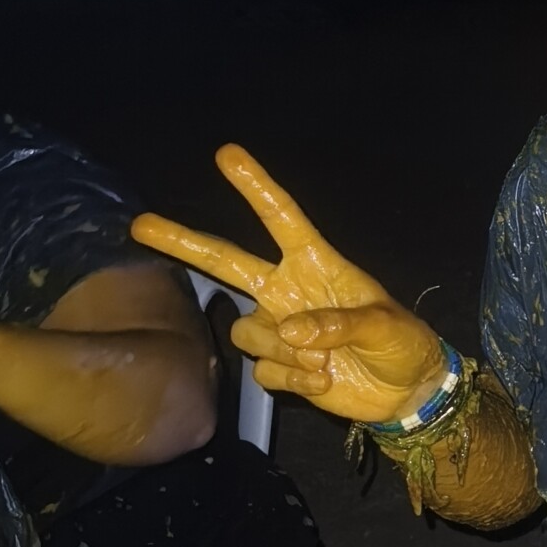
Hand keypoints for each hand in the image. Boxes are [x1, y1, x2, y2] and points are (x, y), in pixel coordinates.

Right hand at [132, 147, 445, 424]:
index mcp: (317, 265)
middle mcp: (288, 290)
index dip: (255, 186)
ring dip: (283, 351)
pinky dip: (291, 378)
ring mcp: (279, 328)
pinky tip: (322, 380)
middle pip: (226, 261)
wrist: (407, 392)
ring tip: (324, 360)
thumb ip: (339, 324)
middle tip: (139, 224)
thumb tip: (290, 330)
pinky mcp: (279, 366)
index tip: (227, 154)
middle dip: (183, 243)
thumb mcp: (385, 326)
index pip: (280, 218)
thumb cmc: (404, 343)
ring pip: (246, 331)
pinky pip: (263, 371)